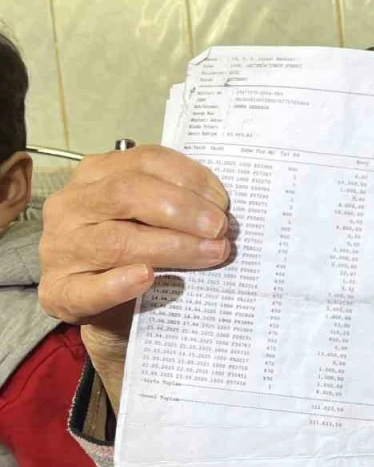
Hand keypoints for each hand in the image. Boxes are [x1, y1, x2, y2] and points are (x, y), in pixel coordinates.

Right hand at [39, 145, 230, 406]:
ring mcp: (61, 249)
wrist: (106, 304)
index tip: (222, 201)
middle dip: (181, 209)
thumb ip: (176, 201)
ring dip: (171, 246)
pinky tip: (148, 278)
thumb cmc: (137, 247)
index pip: (144, 161)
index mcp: (96, 175)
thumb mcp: (152, 215)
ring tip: (211, 254)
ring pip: (115, 241)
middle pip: (126, 194)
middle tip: (220, 228)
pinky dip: (120, 283)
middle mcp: (71, 206)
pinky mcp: (59, 293)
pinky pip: (88, 288)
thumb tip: (219, 207)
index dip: (189, 178)